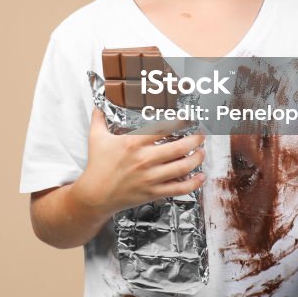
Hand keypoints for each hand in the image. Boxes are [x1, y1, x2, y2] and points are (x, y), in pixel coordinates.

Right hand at [72, 107, 205, 216]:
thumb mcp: (96, 137)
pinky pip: (179, 189)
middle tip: (201, 135)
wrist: (95, 195)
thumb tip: (98, 101)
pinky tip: (200, 176)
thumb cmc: (97, 165)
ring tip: (202, 151)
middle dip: (195, 139)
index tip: (188, 118)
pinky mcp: (154, 192)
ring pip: (183, 167)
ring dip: (197, 158)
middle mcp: (144, 159)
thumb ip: (99, 117)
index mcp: (133, 143)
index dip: (180, 122)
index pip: (163, 129)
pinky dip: (194, 183)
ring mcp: (151, 178)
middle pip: (179, 147)